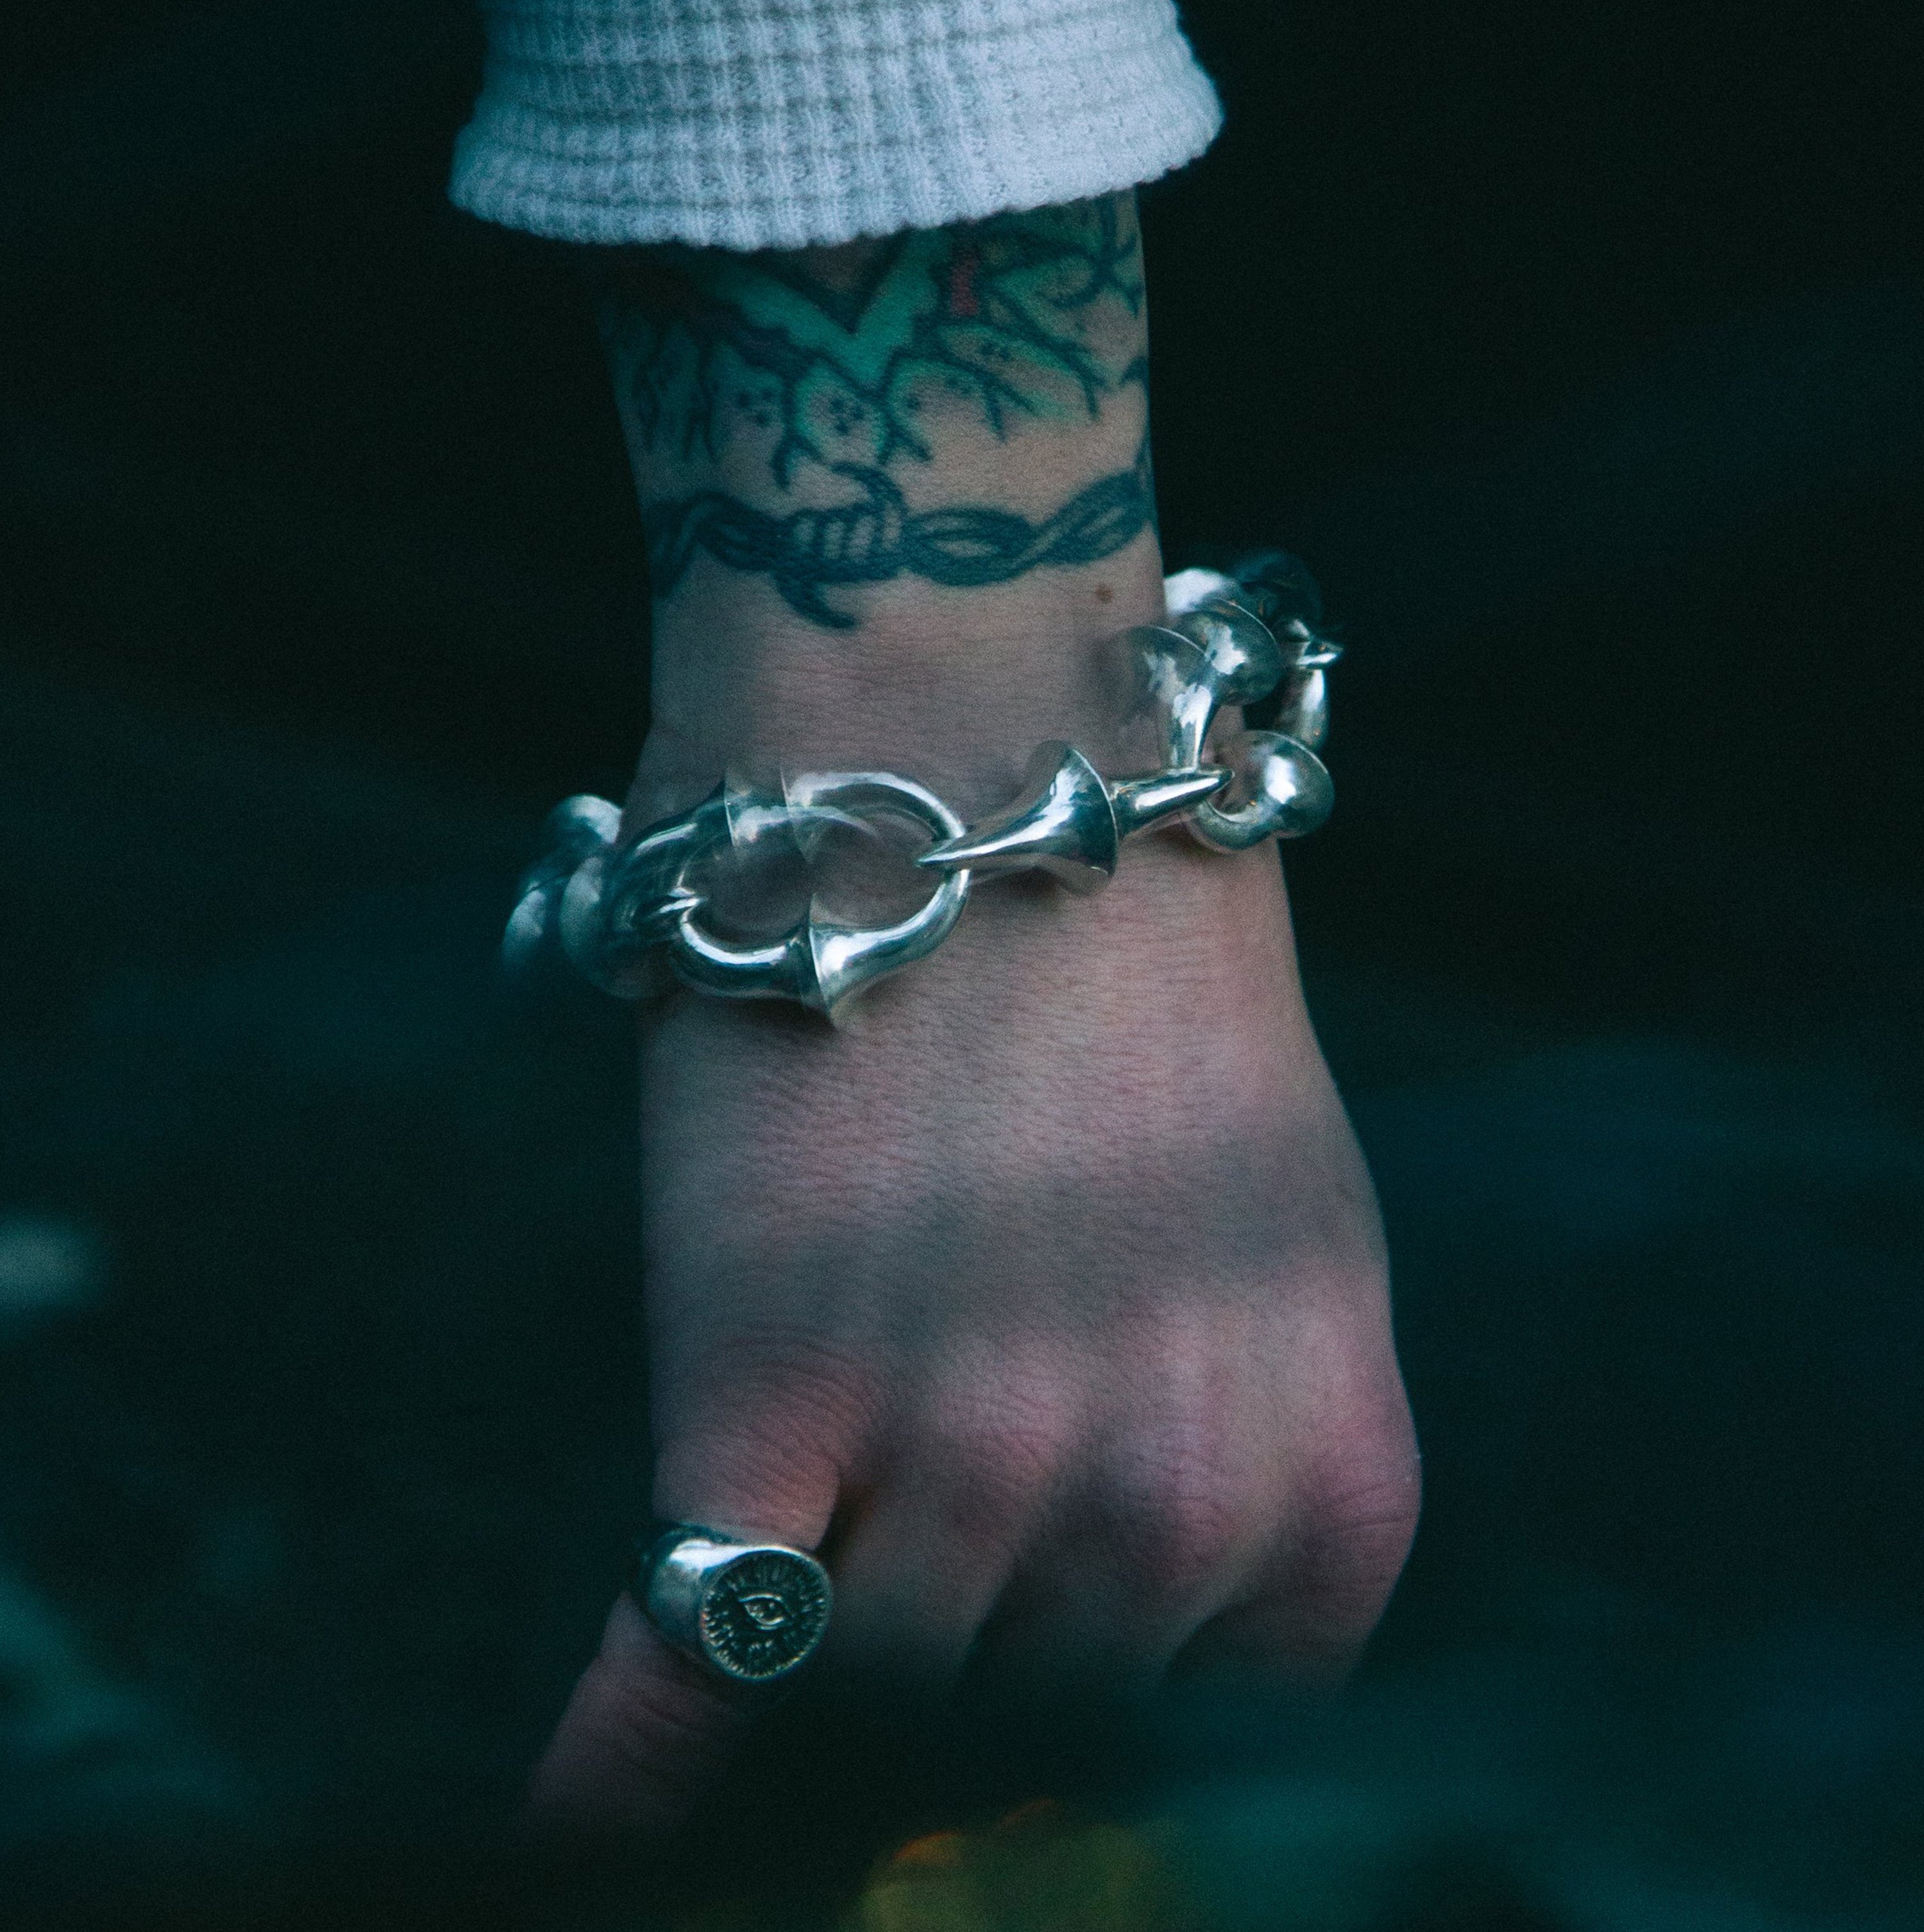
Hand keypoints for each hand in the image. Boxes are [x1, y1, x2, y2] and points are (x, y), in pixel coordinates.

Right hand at [526, 821, 1418, 1832]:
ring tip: (794, 1550)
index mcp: (1329, 1472)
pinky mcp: (768, 1395)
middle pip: (1036, 1718)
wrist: (979, 768)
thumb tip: (1128, 1616)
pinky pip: (693, 1656)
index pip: (1228, 1733)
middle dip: (973, 1648)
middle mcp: (1170, 1497)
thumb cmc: (1139, 990)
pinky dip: (624, 1765)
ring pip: (870, 1690)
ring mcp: (971, 1456)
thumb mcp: (1271, 1247)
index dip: (1121, 1707)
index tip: (1039, 1687)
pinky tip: (581, 1818)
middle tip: (903, 1533)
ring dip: (826, 1643)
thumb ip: (1235, 1448)